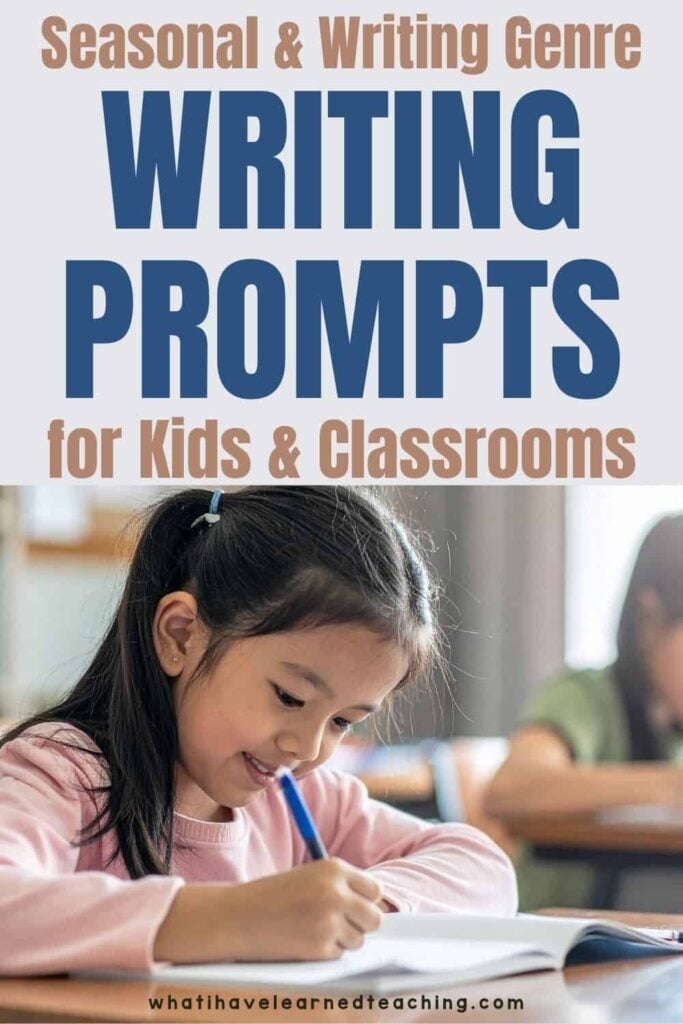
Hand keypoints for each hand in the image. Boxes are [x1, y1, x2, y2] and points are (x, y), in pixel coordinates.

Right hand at [154, 858, 383, 963]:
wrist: (237, 916)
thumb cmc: (274, 896)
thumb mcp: (310, 878)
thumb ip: (342, 888)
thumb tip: (378, 910)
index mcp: (334, 869)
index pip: (374, 891)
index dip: (366, 902)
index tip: (354, 909)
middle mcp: (336, 892)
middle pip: (375, 918)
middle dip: (361, 925)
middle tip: (340, 925)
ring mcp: (329, 920)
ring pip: (358, 939)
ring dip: (342, 940)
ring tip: (314, 930)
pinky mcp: (319, 947)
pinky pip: (339, 954)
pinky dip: (326, 952)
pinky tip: (303, 941)